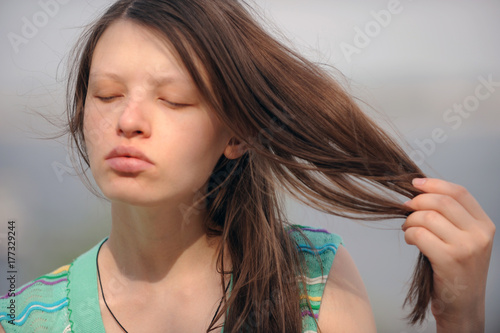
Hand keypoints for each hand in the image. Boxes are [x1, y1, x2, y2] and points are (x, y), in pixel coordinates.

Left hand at [402, 178, 494, 332]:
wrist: (462, 306)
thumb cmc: (456, 270)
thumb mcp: (464, 240)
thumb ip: (450, 218)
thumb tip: (419, 193)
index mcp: (484, 225)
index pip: (459, 192)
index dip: (434, 184)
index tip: (415, 183)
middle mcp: (479, 234)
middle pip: (441, 202)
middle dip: (417, 202)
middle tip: (406, 209)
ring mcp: (466, 248)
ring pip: (427, 217)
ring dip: (410, 220)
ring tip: (408, 229)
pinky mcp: (449, 260)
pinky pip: (419, 235)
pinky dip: (409, 234)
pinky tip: (410, 240)